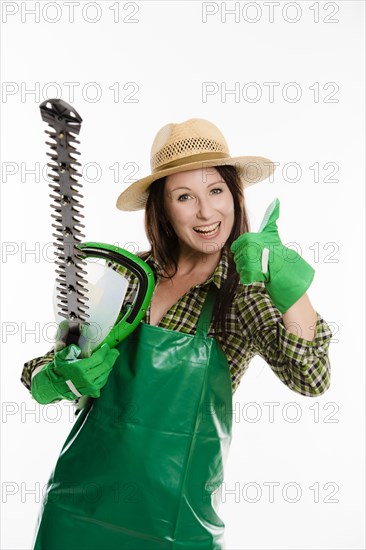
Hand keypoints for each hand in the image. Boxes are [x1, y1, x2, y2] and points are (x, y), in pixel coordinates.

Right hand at [31, 343, 119, 403]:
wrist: (55, 386)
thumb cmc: (59, 370)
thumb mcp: (60, 357)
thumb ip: (68, 350)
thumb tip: (77, 348)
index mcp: (80, 368)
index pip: (98, 358)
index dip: (104, 351)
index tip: (107, 346)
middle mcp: (87, 378)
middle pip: (105, 366)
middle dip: (112, 357)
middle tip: (115, 351)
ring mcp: (90, 386)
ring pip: (106, 374)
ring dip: (110, 365)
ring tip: (111, 359)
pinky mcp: (91, 391)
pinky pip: (103, 381)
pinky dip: (106, 374)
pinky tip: (106, 369)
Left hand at [230, 198, 314, 312]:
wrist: (285, 266)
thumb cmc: (276, 248)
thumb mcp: (271, 231)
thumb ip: (272, 215)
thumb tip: (277, 200)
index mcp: (248, 238)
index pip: (236, 247)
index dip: (244, 251)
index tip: (254, 252)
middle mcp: (247, 248)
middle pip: (237, 258)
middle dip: (245, 261)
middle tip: (258, 260)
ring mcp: (249, 261)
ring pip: (240, 268)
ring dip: (248, 269)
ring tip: (259, 267)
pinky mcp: (251, 274)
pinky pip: (244, 277)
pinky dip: (249, 278)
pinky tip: (258, 275)